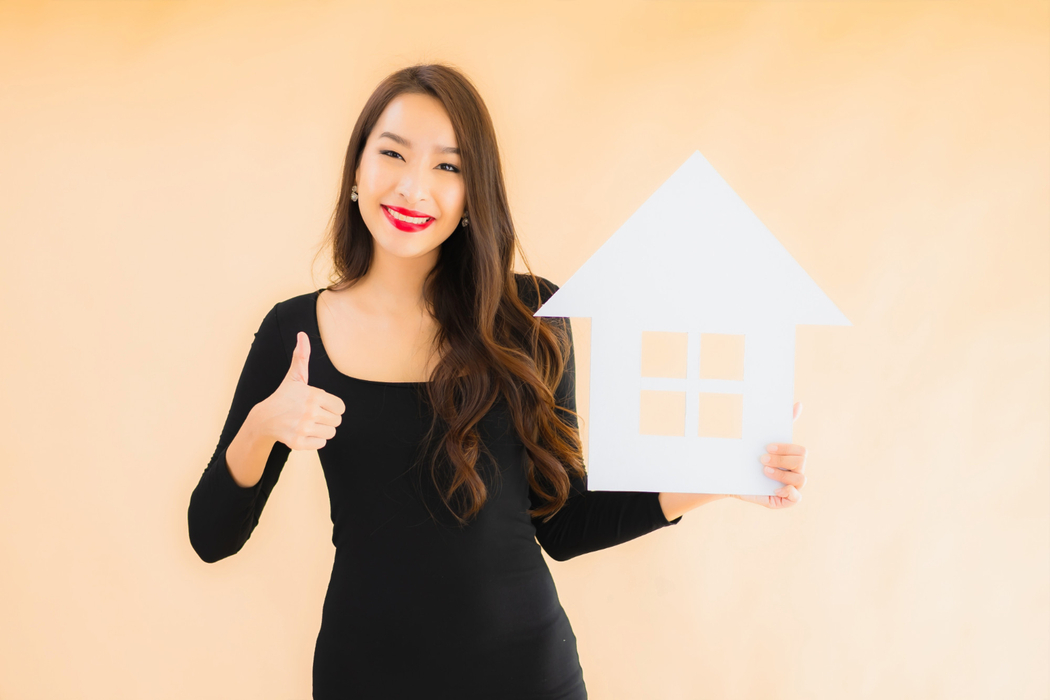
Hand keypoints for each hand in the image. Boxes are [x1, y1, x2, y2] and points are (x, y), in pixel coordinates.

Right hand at [259, 332, 345, 450]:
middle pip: (337, 421)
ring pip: (330, 433)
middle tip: (313, 415)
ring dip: (321, 430)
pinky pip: (321, 444)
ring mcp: (303, 428)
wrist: (264, 419)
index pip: (341, 407)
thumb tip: (302, 334)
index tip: (319, 405)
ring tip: (308, 423)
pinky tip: (303, 432)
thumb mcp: (295, 377)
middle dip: (328, 419)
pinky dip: (314, 441)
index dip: (332, 407)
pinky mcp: (298, 442)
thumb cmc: (284, 396)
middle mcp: (309, 412)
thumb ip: (302, 356)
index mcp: (314, 395)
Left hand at [731, 401, 806, 508]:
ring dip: (781, 473)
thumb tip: (798, 404)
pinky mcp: (784, 501)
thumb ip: (780, 424)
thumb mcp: (761, 441)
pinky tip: (774, 489)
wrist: (731, 478)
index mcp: (793, 458)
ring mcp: (792, 487)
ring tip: (763, 471)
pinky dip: (788, 492)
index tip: (767, 446)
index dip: (786, 448)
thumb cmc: (749, 458)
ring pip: (800, 478)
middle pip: (802, 462)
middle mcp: (795, 472)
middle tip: (762, 459)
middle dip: (781, 459)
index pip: (801, 451)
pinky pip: (797, 498)